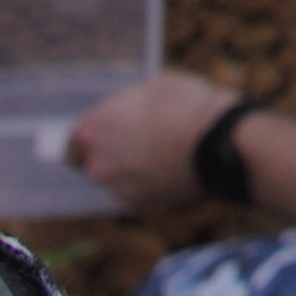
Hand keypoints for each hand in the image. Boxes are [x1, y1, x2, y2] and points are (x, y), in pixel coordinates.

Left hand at [69, 64, 246, 212]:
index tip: (110, 136)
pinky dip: (157, 187)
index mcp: (92, 131)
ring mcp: (122, 192)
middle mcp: (99, 166)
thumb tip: (132, 112)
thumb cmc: (188, 105)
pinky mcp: (147, 208)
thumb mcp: (155, 87)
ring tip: (169, 155)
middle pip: (98, 166)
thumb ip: (131, 106)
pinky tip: (180, 170)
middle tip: (143, 143)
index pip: (74, 145)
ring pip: (123, 183)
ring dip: (137, 173)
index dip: (92, 141)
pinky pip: (146, 196)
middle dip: (116, 157)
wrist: (221, 142)